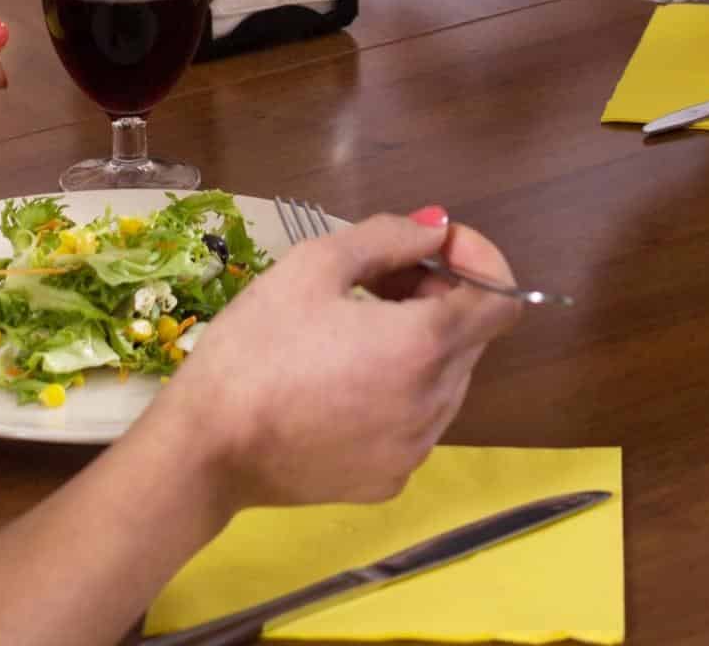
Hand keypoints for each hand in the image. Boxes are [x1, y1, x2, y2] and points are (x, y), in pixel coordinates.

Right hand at [159, 208, 521, 510]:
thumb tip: (439, 227)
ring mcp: (415, 450)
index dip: (478, 260)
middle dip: (438, 294)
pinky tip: (341, 378)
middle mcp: (436, 404)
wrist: (207, 449)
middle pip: (471, 335)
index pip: (501, 298)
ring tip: (355, 326)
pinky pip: (416, 421)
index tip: (432, 247)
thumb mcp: (315, 265)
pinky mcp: (389, 480)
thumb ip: (389, 237)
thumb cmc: (258, 345)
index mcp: (424, 346)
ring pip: (446, 379)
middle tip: (377, 277)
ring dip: (420, 342)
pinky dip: (399, 389)